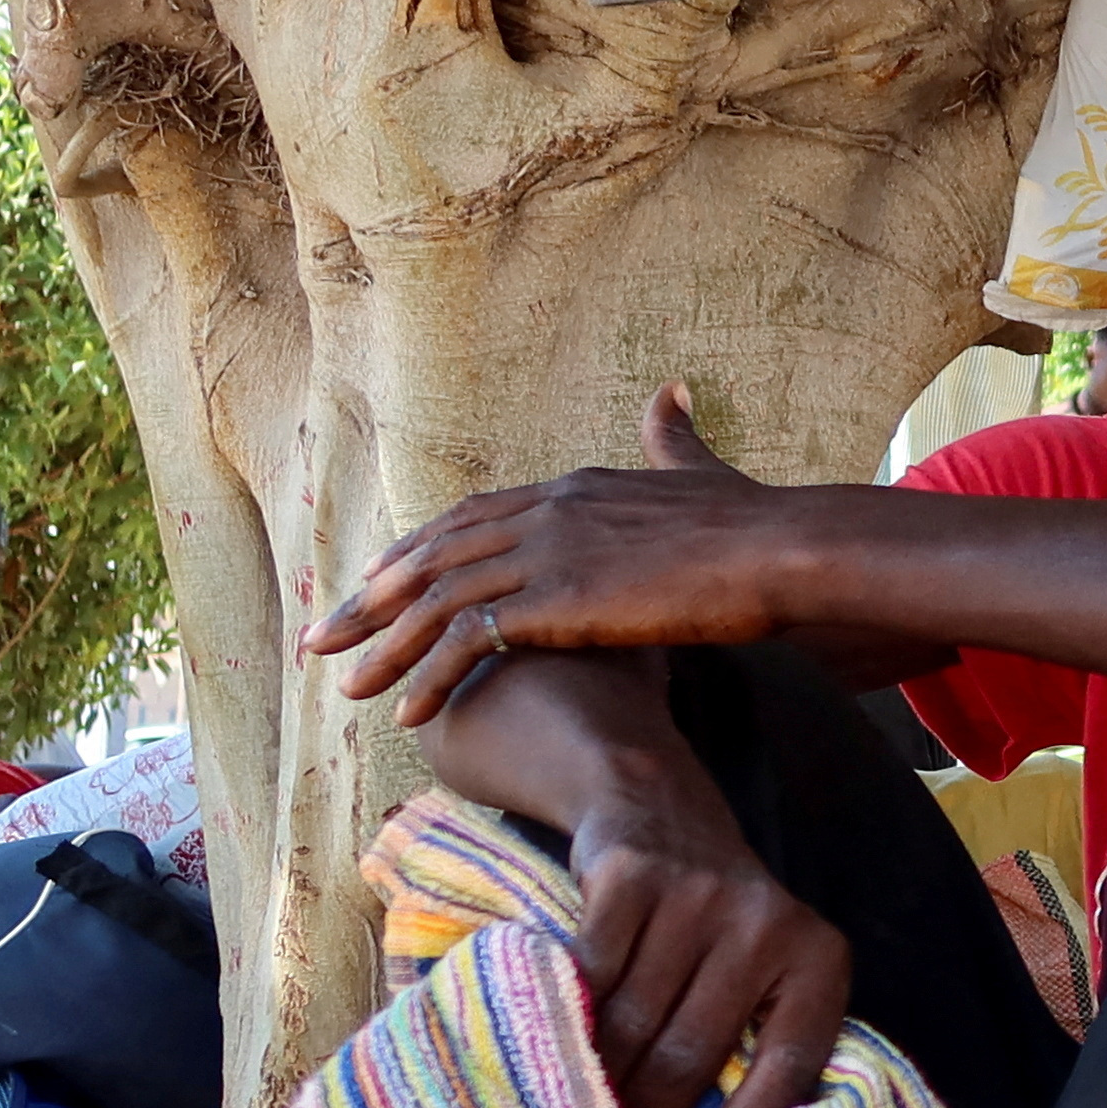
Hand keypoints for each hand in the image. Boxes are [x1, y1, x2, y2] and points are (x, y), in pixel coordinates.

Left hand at [304, 387, 801, 725]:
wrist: (783, 547)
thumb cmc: (756, 521)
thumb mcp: (701, 470)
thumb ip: (673, 438)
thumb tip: (671, 395)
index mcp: (571, 489)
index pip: (469, 518)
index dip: (416, 552)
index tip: (375, 582)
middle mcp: (544, 513)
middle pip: (432, 556)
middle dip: (369, 600)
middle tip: (323, 637)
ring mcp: (546, 555)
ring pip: (435, 601)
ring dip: (383, 647)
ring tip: (346, 687)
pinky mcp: (556, 601)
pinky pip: (469, 641)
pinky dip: (430, 676)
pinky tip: (410, 711)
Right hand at [561, 771, 851, 1107]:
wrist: (655, 802)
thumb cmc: (713, 920)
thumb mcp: (762, 972)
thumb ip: (754, 1044)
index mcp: (817, 961)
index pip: (787, 1067)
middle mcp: (767, 927)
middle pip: (692, 1053)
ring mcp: (699, 898)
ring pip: (634, 1022)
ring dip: (597, 1077)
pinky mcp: (632, 877)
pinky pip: (591, 973)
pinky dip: (567, 1015)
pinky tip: (546, 1045)